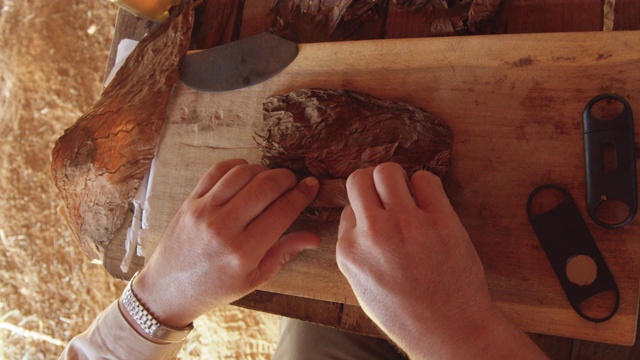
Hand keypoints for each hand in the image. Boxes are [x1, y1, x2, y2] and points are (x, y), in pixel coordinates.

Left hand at [132, 159, 319, 327]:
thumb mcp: (255, 278)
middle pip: (265, 185)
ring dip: (263, 170)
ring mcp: (203, 211)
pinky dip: (237, 166)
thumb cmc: (215, 287)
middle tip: (293, 181)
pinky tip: (246, 175)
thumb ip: (285, 253)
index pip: (283, 211)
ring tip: (270, 180)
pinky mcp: (190, 201)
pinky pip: (218, 170)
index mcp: (243, 252)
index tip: (312, 185)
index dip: (302, 194)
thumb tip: (315, 237)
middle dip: (286, 178)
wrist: (168, 289)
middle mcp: (223, 228)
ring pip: (243, 172)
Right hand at [336, 163, 546, 358]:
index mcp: (349, 250)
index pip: (347, 207)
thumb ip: (354, 248)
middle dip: (371, 182)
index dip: (363, 210)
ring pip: (389, 171)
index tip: (377, 219)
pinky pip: (426, 179)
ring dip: (396, 179)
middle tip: (387, 195)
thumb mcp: (361, 286)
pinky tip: (429, 203)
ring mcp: (407, 225)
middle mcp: (373, 233)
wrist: (449, 330)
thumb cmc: (405, 313)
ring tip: (408, 197)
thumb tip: (357, 213)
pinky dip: (425, 184)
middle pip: (359, 178)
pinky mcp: (440, 221)